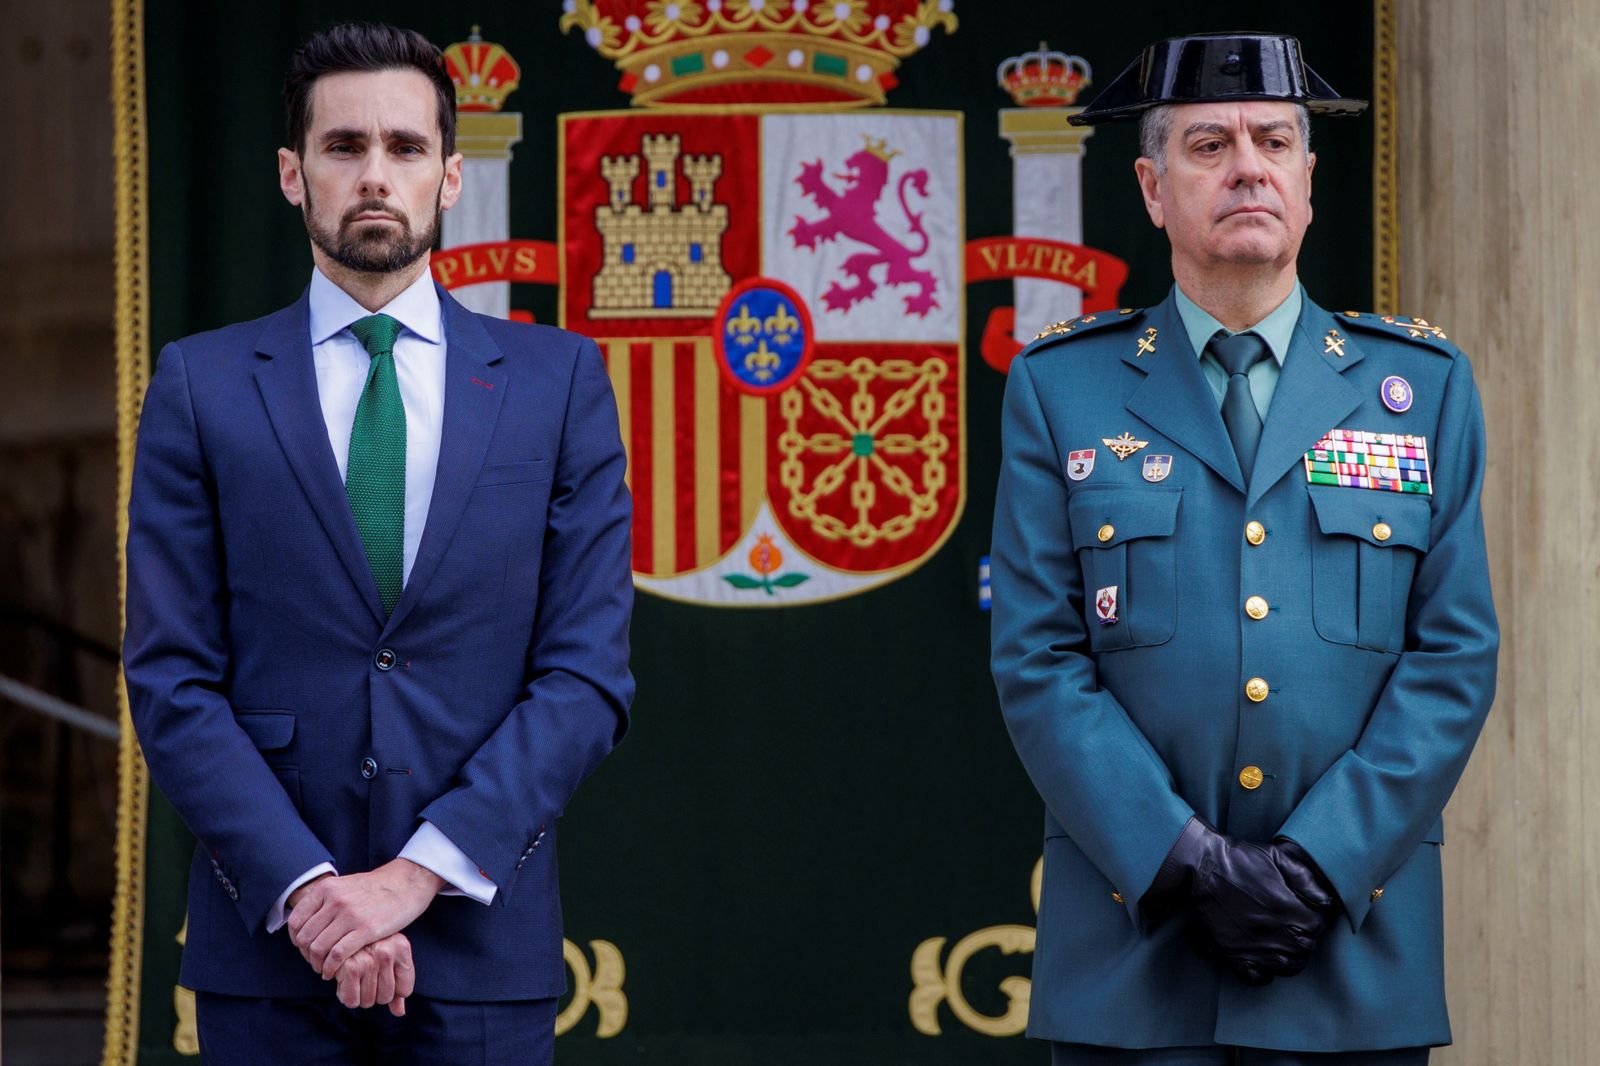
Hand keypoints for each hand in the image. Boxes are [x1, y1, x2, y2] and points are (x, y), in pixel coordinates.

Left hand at [286, 859, 443, 977]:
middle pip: (305, 938)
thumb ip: (325, 901)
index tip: (304, 948)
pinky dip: (331, 968)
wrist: (407, 883)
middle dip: (306, 956)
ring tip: (324, 969)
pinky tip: (334, 972)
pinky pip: (337, 955)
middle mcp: (335, 900)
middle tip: (315, 962)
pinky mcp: (366, 929)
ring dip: (317, 964)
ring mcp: (350, 914)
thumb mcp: (345, 886)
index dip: (296, 940)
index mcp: (327, 888)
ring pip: (318, 948)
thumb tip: (305, 922)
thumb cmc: (376, 888)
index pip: (295, 921)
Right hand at [333, 932, 414, 1015]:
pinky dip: (345, 995)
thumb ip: (398, 985)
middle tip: (364, 978)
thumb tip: (399, 1012)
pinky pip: (351, 1000)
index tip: (382, 979)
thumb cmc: (368, 944)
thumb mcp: (389, 956)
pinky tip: (342, 980)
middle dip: (373, 994)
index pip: (405, 990)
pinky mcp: (350, 967)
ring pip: (367, 1001)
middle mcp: (387, 953)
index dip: (394, 991)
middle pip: (385, 998)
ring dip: (358, 995)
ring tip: (353, 977)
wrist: (337, 927)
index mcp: (402, 948)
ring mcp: (370, 960)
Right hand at [1155, 817, 1329, 984]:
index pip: (1319, 925)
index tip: (1305, 908)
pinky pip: (1255, 978)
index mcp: (1290, 909)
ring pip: (1287, 967)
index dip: (1315, 916)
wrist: (1203, 864)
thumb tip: (1327, 902)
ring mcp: (1254, 946)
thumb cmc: (1241, 858)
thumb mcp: (1279, 857)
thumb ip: (1306, 879)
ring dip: (1290, 957)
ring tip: (1283, 942)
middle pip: (1306, 949)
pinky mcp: (1233, 953)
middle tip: (1292, 922)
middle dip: (1304, 937)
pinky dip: (1263, 974)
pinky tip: (1263, 959)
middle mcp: (1276, 933)